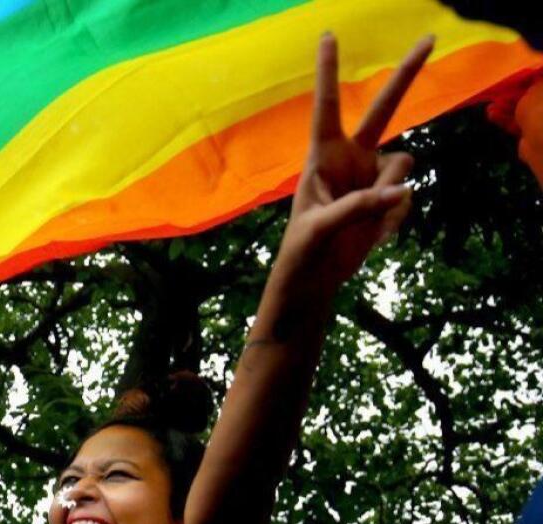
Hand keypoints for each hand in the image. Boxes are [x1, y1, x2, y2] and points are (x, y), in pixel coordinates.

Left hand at [271, 34, 433, 301]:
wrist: (315, 280)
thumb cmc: (302, 251)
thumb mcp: (319, 229)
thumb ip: (358, 207)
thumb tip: (404, 190)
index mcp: (323, 156)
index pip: (327, 106)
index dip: (329, 71)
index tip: (328, 36)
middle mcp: (352, 158)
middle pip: (384, 109)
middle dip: (406, 74)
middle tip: (429, 38)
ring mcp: (373, 176)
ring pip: (404, 167)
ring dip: (390, 195)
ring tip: (362, 222)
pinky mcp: (389, 197)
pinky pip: (407, 197)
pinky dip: (393, 218)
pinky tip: (370, 235)